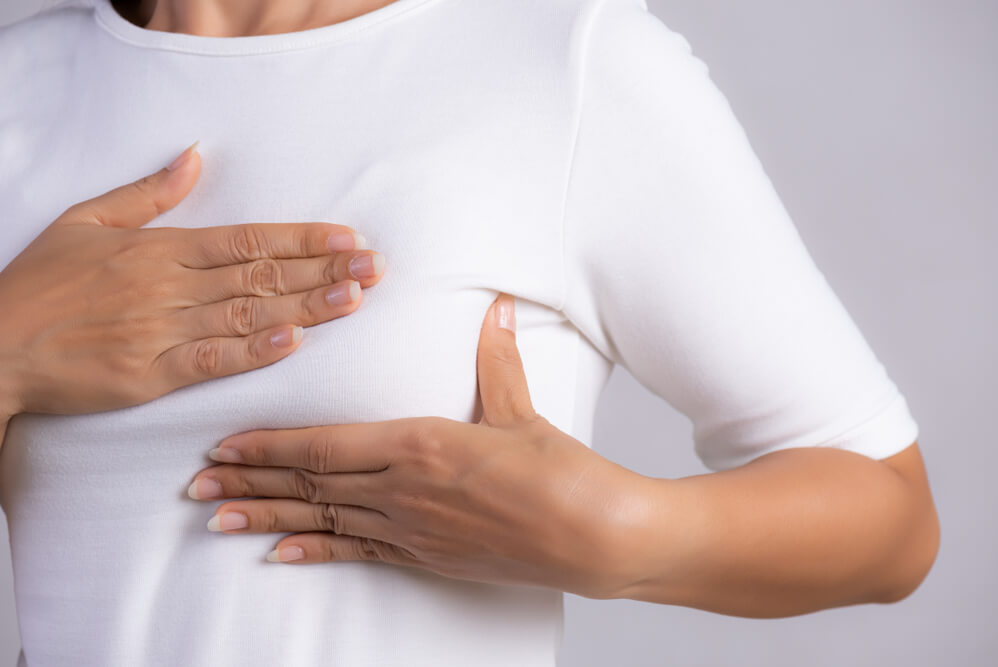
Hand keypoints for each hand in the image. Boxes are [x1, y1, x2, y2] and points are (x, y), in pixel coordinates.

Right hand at [0, 142, 385, 421]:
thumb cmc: (40, 284)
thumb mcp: (87, 220)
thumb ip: (149, 193)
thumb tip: (194, 156)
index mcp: (161, 248)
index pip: (248, 239)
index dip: (302, 239)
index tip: (347, 237)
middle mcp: (170, 285)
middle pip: (261, 275)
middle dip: (323, 270)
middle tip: (374, 268)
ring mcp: (162, 330)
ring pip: (248, 314)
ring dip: (306, 306)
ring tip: (354, 298)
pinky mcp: (151, 373)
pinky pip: (212, 360)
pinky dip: (255, 351)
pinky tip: (295, 342)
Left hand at [188, 293, 654, 598]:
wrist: (594, 537)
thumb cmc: (561, 473)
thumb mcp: (520, 409)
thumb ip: (497, 358)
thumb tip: (498, 307)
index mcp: (419, 444)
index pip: (323, 445)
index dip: (268, 446)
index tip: (226, 444)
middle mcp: (402, 490)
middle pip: (309, 484)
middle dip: (248, 482)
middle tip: (196, 483)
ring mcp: (410, 530)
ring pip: (322, 521)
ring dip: (266, 518)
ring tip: (217, 518)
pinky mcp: (426, 558)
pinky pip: (358, 553)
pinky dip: (315, 552)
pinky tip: (280, 555)